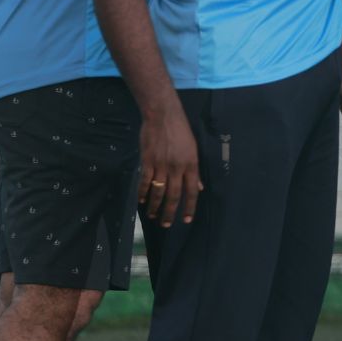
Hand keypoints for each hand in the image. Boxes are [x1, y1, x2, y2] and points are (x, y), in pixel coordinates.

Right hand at [138, 107, 202, 225]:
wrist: (163, 115)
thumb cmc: (180, 130)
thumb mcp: (193, 149)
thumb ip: (194, 170)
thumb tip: (199, 187)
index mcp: (191, 164)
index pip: (192, 191)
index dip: (189, 207)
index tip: (186, 220)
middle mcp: (177, 167)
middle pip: (174, 195)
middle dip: (170, 212)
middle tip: (166, 225)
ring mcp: (161, 165)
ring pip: (158, 191)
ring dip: (155, 206)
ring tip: (153, 216)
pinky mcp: (147, 161)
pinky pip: (145, 181)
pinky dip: (143, 193)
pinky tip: (142, 201)